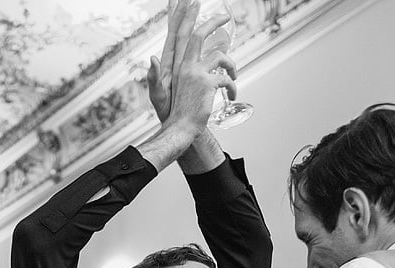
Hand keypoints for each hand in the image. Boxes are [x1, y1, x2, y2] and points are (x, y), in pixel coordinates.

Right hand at [154, 0, 236, 134]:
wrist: (181, 128)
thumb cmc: (180, 111)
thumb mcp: (174, 89)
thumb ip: (177, 71)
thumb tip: (160, 59)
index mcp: (177, 66)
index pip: (181, 36)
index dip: (186, 18)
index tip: (192, 4)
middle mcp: (184, 66)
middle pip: (199, 35)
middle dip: (213, 22)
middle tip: (226, 16)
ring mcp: (195, 74)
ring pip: (220, 56)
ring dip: (231, 65)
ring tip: (234, 76)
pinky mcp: (206, 85)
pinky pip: (226, 78)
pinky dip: (232, 87)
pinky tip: (231, 95)